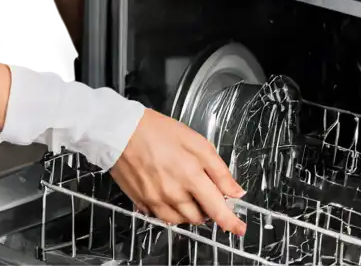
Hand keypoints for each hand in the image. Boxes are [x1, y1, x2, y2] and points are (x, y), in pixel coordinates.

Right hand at [110, 109, 246, 235]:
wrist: (121, 131)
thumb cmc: (157, 131)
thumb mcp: (196, 141)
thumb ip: (219, 169)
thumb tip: (236, 191)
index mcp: (190, 175)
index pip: (217, 209)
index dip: (231, 222)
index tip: (240, 228)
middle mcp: (174, 193)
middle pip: (200, 217)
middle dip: (207, 207)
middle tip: (203, 189)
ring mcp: (157, 201)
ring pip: (183, 220)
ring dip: (190, 211)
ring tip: (185, 188)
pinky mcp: (144, 204)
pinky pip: (164, 218)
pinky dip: (172, 210)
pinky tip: (169, 192)